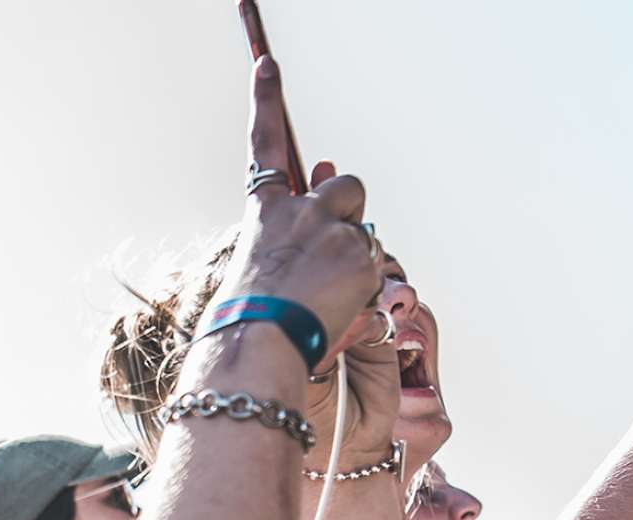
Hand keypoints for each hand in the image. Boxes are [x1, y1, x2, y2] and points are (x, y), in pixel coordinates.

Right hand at [185, 57, 382, 402]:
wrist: (258, 339)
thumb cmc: (255, 315)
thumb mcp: (267, 263)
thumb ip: (301, 223)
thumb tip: (332, 170)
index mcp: (264, 212)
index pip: (265, 144)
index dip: (266, 101)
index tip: (267, 67)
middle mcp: (297, 210)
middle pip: (344, 187)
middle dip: (348, 214)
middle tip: (331, 254)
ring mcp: (329, 228)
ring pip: (364, 232)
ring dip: (356, 259)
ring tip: (325, 295)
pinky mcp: (357, 251)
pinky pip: (377, 264)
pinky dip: (365, 285)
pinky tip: (337, 304)